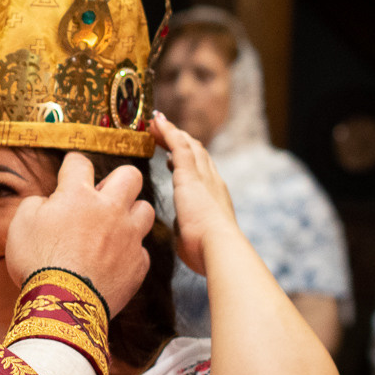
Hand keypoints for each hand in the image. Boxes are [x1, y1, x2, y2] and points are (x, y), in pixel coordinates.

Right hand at [3, 153, 155, 317]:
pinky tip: (114, 260)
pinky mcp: (138, 264)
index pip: (79, 162)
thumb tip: (48, 202)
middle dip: (118, 180)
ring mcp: (129, 237)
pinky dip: (129, 252)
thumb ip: (36, 204)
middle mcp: (110, 209)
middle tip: (103, 195)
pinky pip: (141, 250)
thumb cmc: (36, 262)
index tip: (70, 171)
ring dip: (131, 213)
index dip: (72, 164)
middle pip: (130, 175)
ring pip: (146, 210)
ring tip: (115, 226)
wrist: (62, 305)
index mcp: (79, 195)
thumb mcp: (20, 224)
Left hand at [152, 113, 241, 277]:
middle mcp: (212, 182)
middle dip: (179, 141)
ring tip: (156, 122)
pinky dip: (167, 131)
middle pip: (196, 153)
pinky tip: (156, 121)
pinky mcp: (190, 174)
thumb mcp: (192, 238)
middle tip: (162, 132)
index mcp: (214, 199)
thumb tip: (182, 229)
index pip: (200, 173)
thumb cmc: (206, 252)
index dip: (185, 162)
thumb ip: (186, 229)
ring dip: (171, 132)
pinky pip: (178, 145)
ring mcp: (203, 176)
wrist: (219, 247)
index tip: (170, 157)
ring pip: (187, 145)